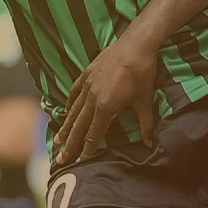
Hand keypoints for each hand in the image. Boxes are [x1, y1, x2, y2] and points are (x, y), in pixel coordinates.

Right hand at [53, 37, 159, 165]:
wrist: (136, 44)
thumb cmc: (143, 74)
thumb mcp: (145, 101)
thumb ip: (145, 124)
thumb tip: (150, 144)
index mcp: (106, 107)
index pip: (93, 134)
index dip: (86, 150)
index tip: (78, 163)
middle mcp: (92, 98)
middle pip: (79, 126)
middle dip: (70, 145)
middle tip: (61, 160)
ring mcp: (87, 85)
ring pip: (73, 111)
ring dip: (66, 127)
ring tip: (58, 140)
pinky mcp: (87, 74)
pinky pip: (74, 92)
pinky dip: (69, 104)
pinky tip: (65, 111)